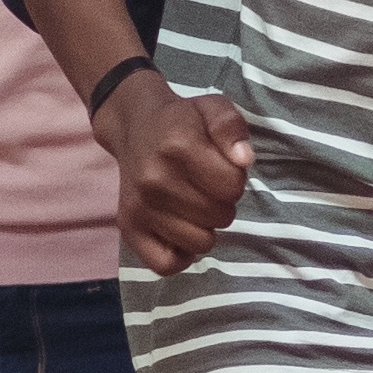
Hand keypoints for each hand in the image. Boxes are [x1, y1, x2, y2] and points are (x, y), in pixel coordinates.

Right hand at [97, 76, 254, 273]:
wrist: (134, 127)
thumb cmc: (182, 121)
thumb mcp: (213, 108)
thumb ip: (232, 127)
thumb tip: (244, 160)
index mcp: (178, 144)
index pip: (233, 186)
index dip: (235, 179)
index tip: (222, 168)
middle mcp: (154, 179)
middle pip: (219, 217)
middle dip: (222, 203)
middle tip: (207, 186)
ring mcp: (139, 207)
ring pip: (200, 243)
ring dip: (205, 227)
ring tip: (194, 204)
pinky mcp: (128, 228)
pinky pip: (166, 264)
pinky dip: (180, 255)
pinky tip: (182, 232)